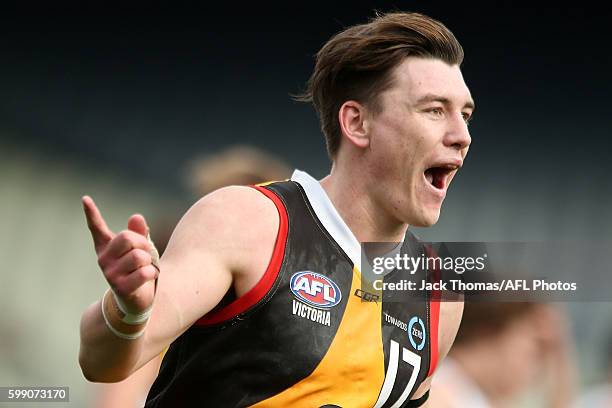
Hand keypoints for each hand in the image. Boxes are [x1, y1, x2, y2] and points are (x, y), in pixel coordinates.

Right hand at [82, 196, 158, 312]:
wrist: (137, 300)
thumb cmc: (137, 270)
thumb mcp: (140, 249)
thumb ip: (138, 233)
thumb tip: (136, 216)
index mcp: (106, 247)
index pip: (97, 228)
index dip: (91, 213)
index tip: (85, 199)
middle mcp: (104, 259)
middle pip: (127, 237)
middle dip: (143, 243)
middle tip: (146, 255)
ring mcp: (110, 274)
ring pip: (139, 256)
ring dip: (149, 261)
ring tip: (145, 268)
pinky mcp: (120, 287)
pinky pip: (144, 272)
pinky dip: (152, 273)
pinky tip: (147, 278)